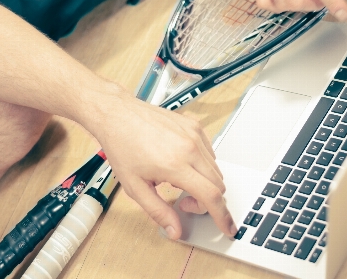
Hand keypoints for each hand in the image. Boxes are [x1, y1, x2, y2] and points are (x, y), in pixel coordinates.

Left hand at [82, 84, 235, 239]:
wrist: (119, 115)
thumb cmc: (123, 146)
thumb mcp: (135, 187)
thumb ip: (158, 212)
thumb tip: (175, 230)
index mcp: (175, 165)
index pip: (211, 196)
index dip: (222, 216)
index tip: (227, 227)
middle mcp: (189, 148)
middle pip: (218, 184)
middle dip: (207, 201)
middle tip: (183, 201)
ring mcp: (194, 134)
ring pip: (215, 169)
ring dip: (204, 182)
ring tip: (177, 179)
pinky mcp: (195, 126)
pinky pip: (210, 152)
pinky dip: (202, 164)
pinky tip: (181, 163)